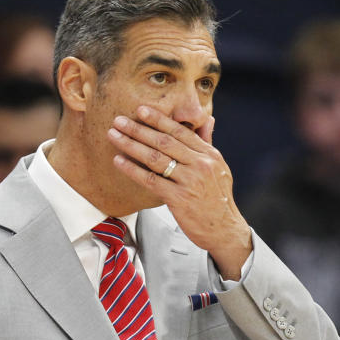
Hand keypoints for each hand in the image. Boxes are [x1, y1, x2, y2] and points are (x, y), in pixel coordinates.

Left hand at [109, 105, 251, 279]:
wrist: (224, 229)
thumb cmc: (217, 198)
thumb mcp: (219, 168)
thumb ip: (208, 143)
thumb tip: (207, 118)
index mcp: (209, 155)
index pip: (180, 132)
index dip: (159, 119)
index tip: (141, 110)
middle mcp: (200, 165)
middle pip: (164, 141)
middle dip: (139, 129)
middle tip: (119, 121)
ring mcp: (189, 181)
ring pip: (155, 158)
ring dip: (130, 145)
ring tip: (114, 136)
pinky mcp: (179, 199)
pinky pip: (150, 180)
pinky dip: (132, 169)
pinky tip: (118, 161)